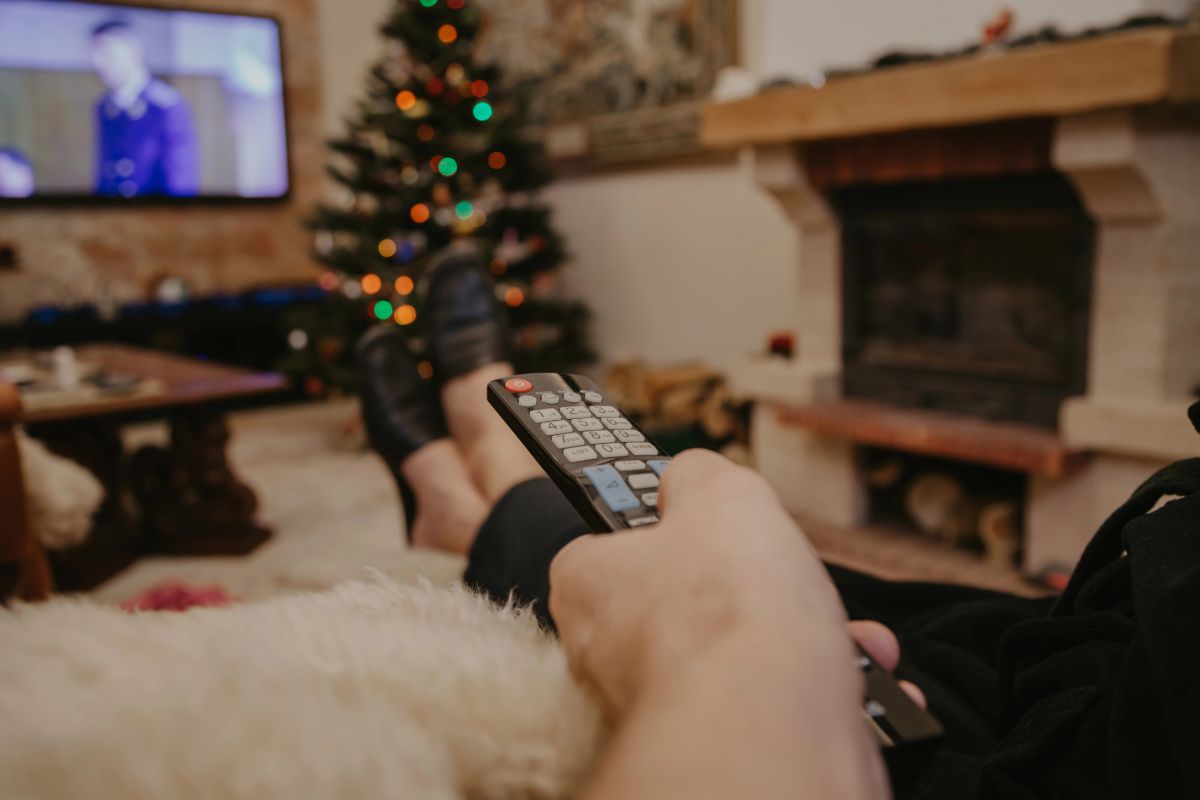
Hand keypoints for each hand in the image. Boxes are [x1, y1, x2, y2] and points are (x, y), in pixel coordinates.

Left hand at [550, 449, 889, 714]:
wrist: (770, 733)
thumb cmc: (729, 609)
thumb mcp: (718, 491)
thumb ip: (698, 474)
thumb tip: (691, 478)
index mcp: (590, 586)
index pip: (613, 541)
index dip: (670, 523)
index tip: (709, 518)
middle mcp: (612, 655)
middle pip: (694, 600)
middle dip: (763, 586)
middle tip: (789, 573)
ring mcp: (666, 708)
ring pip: (744, 655)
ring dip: (810, 637)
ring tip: (846, 634)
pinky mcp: (719, 750)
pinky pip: (774, 706)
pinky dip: (825, 691)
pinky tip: (862, 678)